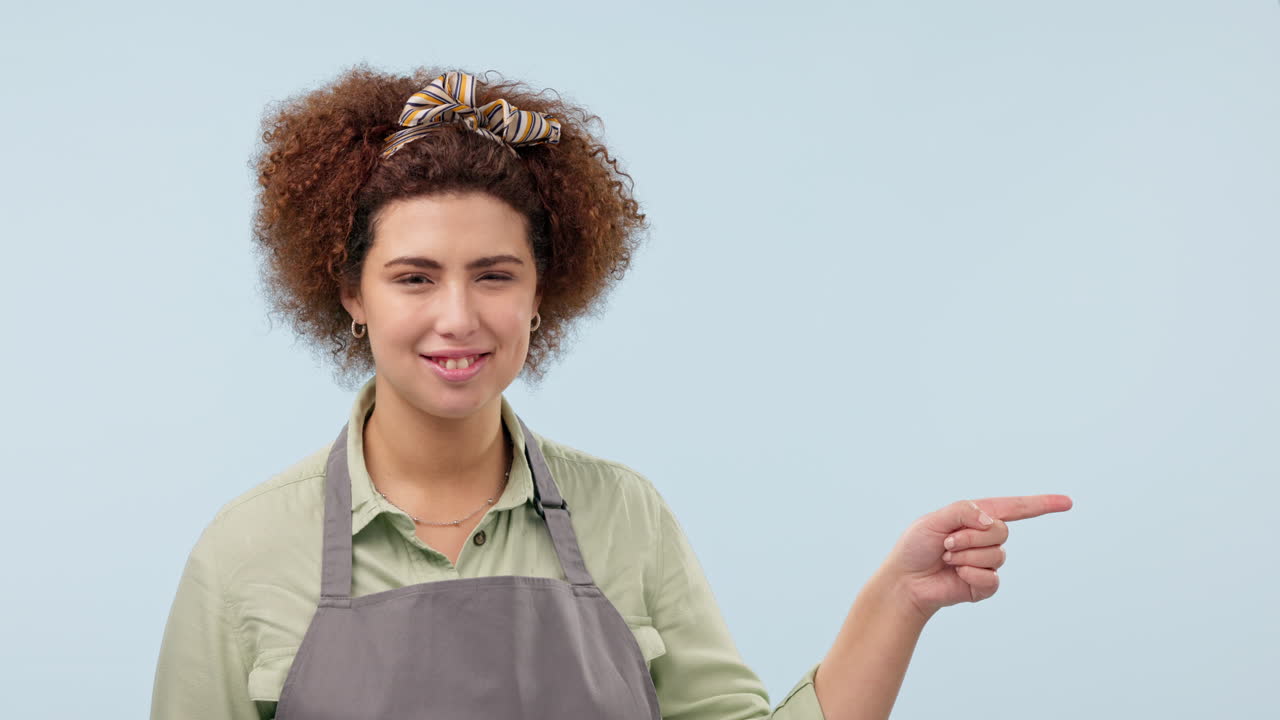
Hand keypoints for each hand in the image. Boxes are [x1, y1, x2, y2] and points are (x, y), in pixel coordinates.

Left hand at [880, 495, 1073, 618]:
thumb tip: (990, 521)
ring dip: (966, 556)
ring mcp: (987, 562)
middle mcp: (986, 538)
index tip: (1067, 502)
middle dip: (970, 536)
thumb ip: (964, 512)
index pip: (1015, 508)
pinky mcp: (985, 584)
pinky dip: (971, 575)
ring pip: (995, 555)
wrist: (905, 581)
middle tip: (947, 543)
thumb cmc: (915, 547)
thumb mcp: (934, 520)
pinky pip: (992, 578)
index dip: (1042, 504)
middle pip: (1001, 531)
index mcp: (976, 517)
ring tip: (947, 559)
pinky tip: (956, 576)